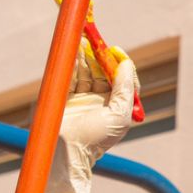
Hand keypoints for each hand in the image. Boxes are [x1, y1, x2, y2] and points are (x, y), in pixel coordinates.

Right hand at [44, 41, 139, 192]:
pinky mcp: (67, 97)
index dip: (121, 63)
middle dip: (101, 56)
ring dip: (86, 56)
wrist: (66, 152)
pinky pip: (72, 76)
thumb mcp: (119, 115)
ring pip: (88, 71)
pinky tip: (74, 51)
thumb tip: (126, 64)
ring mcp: (84, 98)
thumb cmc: (97, 138)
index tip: (115, 50)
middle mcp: (102, 101)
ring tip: (83, 41)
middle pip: (104, 72)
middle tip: (97, 40)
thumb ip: (125, 89)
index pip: (123, 79)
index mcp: (118, 106)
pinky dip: (73, 63)